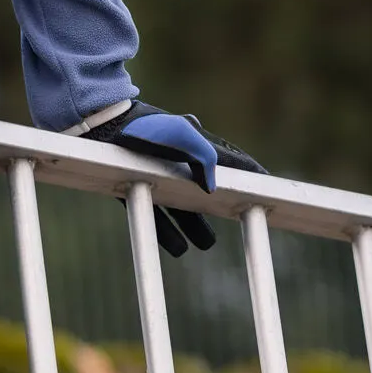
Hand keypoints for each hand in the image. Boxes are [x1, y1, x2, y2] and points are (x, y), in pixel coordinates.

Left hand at [86, 101, 265, 256]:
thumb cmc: (146, 125)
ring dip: (194, 226)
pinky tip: (178, 249)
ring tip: (205, 244)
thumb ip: (206, 157)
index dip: (249, 174)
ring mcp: (156, 171)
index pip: (229, 161)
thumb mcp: (183, 134)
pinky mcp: (136, 182)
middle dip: (222, 207)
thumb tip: (214, 188)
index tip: (269, 187)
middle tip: (241, 222)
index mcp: (195, 142)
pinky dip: (167, 232)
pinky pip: (155, 213)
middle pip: (206, 189)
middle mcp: (178, 158)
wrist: (102, 123)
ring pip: (181, 205)